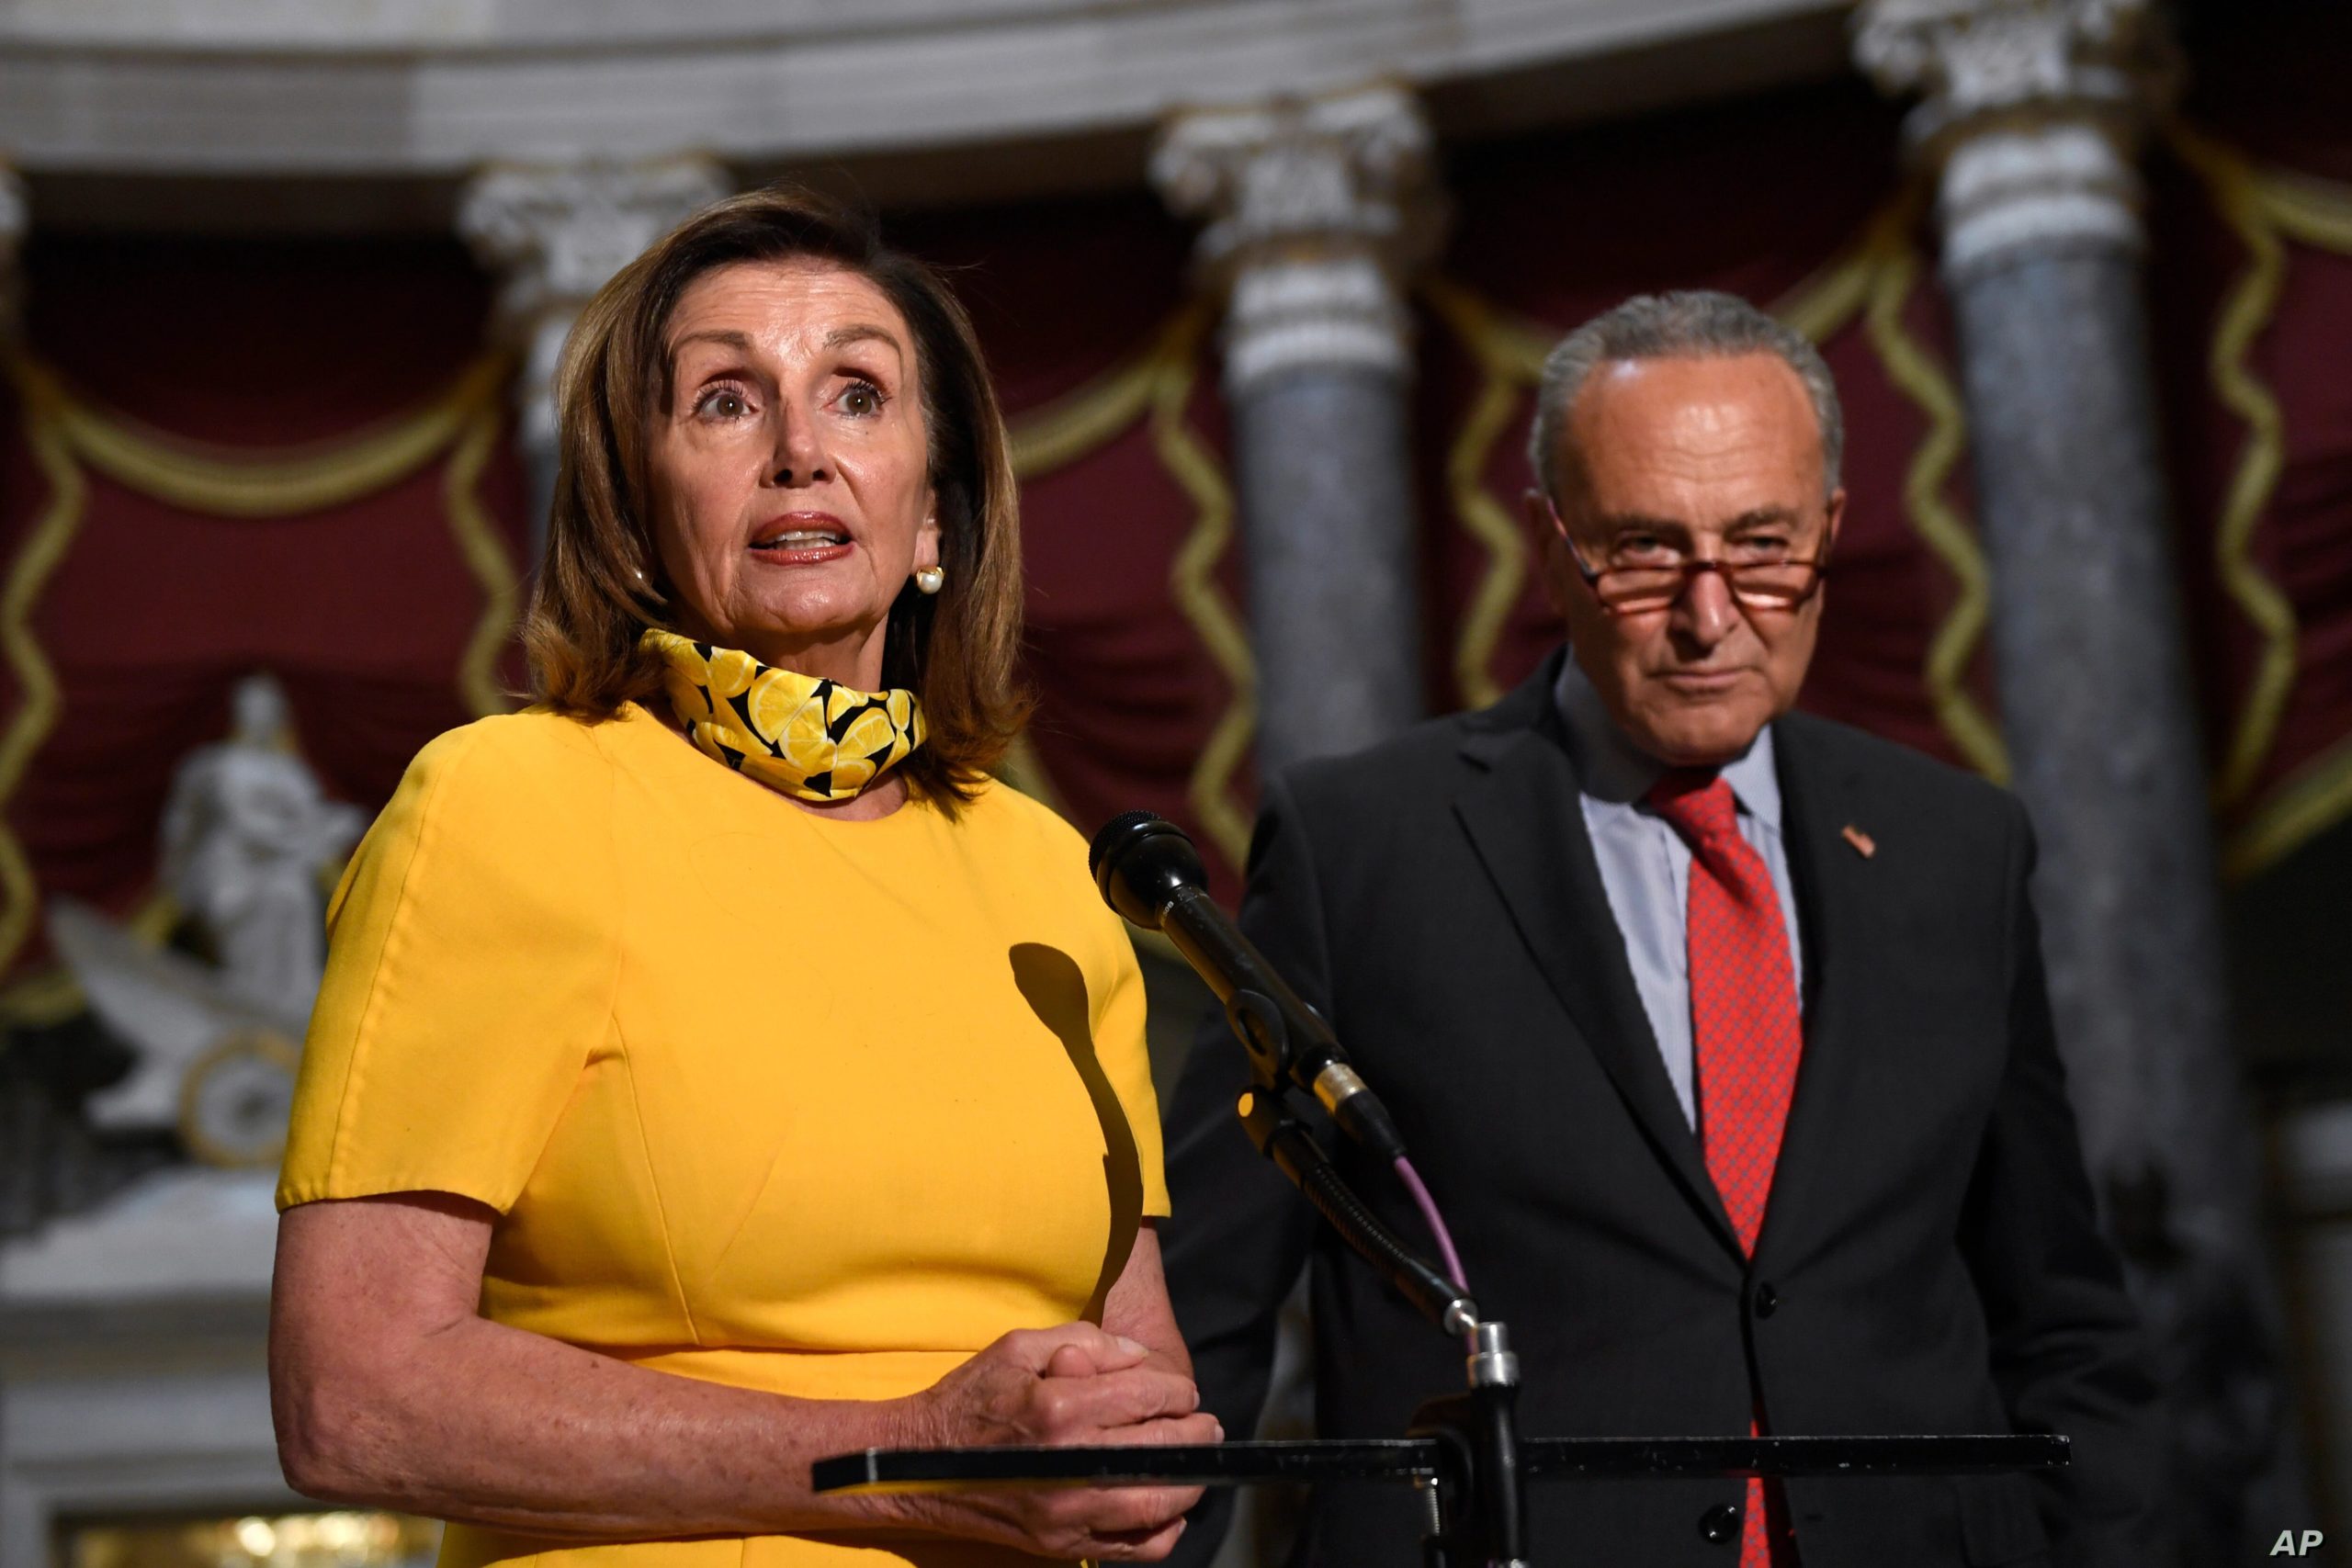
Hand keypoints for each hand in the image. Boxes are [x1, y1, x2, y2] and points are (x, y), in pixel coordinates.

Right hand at [891, 1324, 1221, 1560]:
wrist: (917, 1464)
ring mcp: (1064, 1513)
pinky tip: (1167, 1507)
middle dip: (1195, 1432)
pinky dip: (1163, 1531)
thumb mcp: (1019, 1347)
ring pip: (1158, 1504)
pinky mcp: (1060, 1545)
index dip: (1177, 1391)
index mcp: (1057, 1408)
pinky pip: (1133, 1550)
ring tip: (1196, 1461)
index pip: (1147, 1397)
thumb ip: (1086, 1340)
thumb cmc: (970, 1399)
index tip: (1184, 1391)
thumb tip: (1140, 1357)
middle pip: (1161, 1448)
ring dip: (1189, 1480)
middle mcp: (1066, 1464)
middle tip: (1205, 1424)